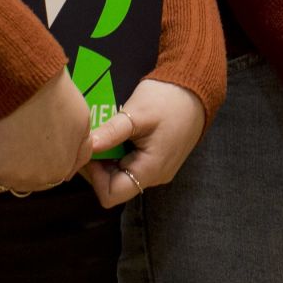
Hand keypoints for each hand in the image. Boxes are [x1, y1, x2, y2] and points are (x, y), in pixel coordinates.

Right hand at [0, 75, 91, 195]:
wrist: (29, 80)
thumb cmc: (55, 94)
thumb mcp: (81, 121)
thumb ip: (81, 146)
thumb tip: (72, 164)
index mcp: (64, 167)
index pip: (48, 177)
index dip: (34, 159)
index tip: (25, 144)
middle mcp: (41, 178)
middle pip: (23, 180)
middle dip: (13, 161)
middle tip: (6, 137)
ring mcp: (16, 176)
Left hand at [82, 79, 207, 209]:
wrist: (196, 88)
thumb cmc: (168, 100)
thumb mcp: (137, 114)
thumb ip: (111, 133)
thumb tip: (86, 147)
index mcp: (150, 170)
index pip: (110, 194)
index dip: (94, 176)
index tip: (90, 150)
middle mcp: (154, 176)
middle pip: (113, 185)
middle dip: (98, 164)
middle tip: (92, 138)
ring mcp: (156, 168)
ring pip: (121, 174)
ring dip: (108, 156)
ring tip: (104, 132)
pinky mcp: (156, 158)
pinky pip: (131, 163)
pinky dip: (118, 151)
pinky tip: (116, 132)